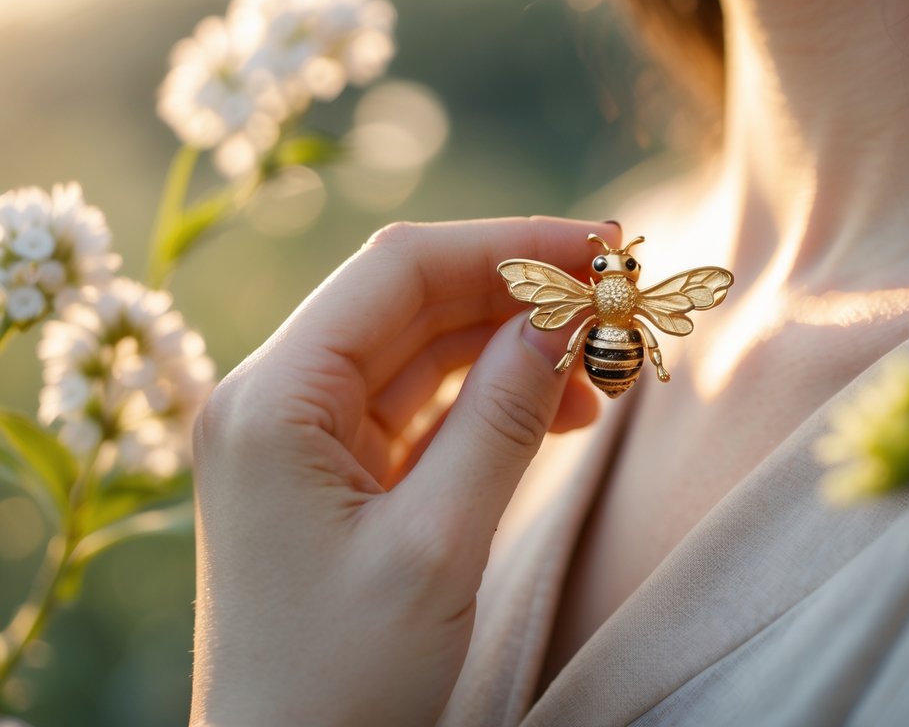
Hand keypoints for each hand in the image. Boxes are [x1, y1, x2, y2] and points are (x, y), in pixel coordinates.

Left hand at [189, 218, 617, 725]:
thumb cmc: (341, 685)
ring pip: (424, 353)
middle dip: (519, 295)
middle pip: (411, 303)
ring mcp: (302, 439)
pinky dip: (492, 401)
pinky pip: (423, 409)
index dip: (508, 247)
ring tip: (602, 372)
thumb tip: (563, 318)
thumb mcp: (438, 545)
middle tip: (617, 301)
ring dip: (514, 349)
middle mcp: (274, 402)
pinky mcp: (335, 476)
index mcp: (270, 403)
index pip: (398, 271)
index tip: (603, 246)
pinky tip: (559, 409)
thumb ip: (504, 417)